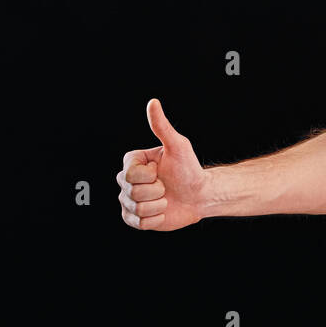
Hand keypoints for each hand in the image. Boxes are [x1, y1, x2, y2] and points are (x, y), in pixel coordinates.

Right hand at [116, 99, 208, 230]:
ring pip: (137, 209)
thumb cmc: (189, 168)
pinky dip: (157, 219)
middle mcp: (126, 180)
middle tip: (166, 186)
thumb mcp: (177, 145)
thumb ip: (162, 126)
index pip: (131, 173)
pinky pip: (140, 223)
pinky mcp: (134, 219)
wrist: (199, 194)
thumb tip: (153, 102)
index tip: (160, 170)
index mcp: (132, 162)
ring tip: (166, 197)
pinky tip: (163, 210)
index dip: (149, 175)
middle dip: (156, 191)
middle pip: (132, 192)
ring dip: (158, 205)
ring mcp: (129, 200)